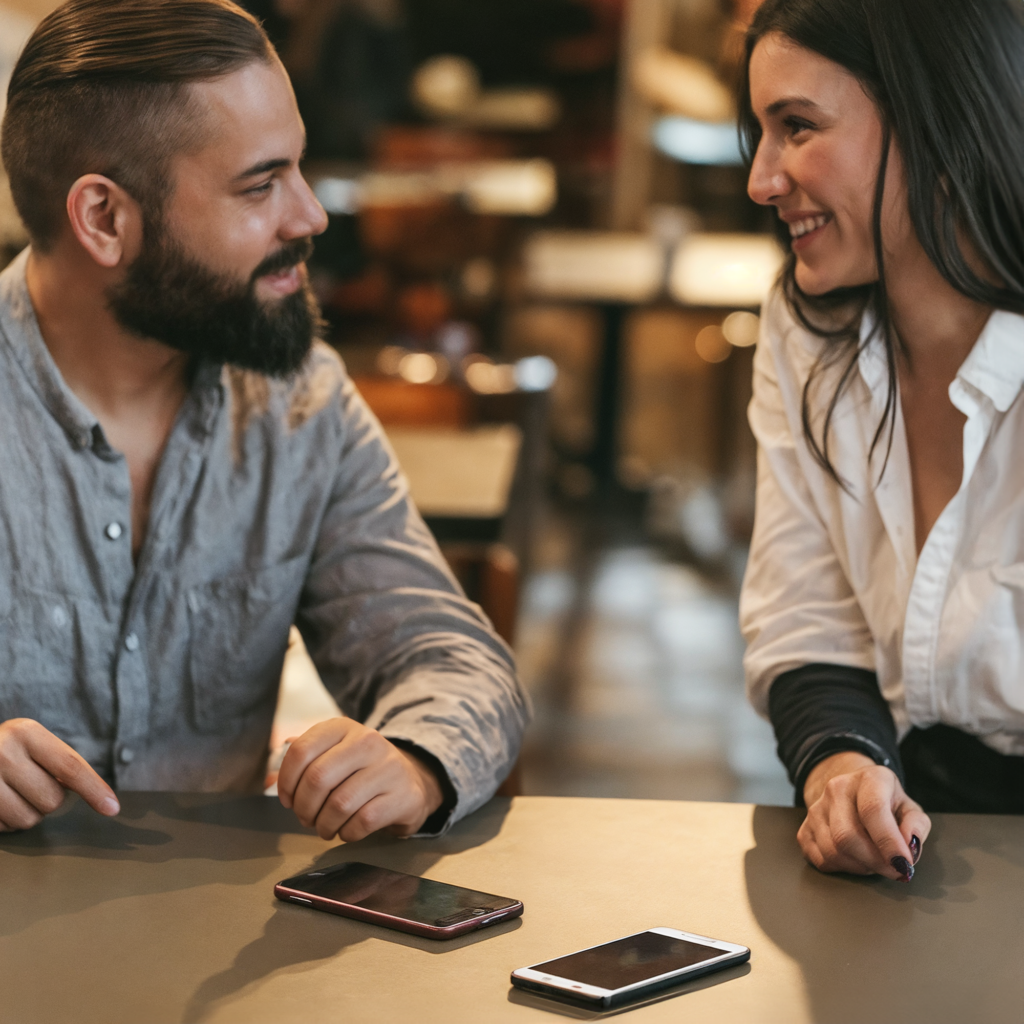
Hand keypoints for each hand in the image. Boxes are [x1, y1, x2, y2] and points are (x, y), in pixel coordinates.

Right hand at [0, 719, 119, 830]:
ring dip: (27, 813)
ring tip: (11, 793)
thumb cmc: (6, 750)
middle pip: (52, 800)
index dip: (94, 789)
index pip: (70, 767)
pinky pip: (5, 828)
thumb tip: (103, 797)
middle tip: (30, 783)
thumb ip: (60, 762)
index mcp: (25, 733)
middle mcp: (2, 754)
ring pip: (29, 820)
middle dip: (47, 798)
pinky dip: (6, 822)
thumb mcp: (31, 742)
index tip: (113, 808)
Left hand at [276, 718, 443, 841]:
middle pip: (317, 778)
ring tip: (325, 827)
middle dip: (304, 808)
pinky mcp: (401, 796)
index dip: (286, 782)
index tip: (288, 799)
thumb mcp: (333, 753)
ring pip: (339, 804)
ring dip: (324, 825)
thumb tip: (268, 778)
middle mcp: (367, 741)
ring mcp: (388, 768)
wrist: (409, 781)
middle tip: (306, 818)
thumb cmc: (359, 771)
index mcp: (343, 727)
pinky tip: (347, 829)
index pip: (300, 751)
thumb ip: (302, 760)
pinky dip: (347, 833)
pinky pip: (361, 822)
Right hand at [799, 751, 930, 879]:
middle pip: (847, 836)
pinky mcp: (804, 828)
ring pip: (833, 851)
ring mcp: (816, 808)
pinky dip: (842, 868)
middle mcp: (836, 788)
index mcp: (868, 778)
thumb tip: (910, 843)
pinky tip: (856, 860)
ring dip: (860, 867)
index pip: (872, 809)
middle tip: (895, 870)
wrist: (854, 793)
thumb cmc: (887, 804)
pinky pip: (820, 859)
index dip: (888, 842)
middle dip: (875, 862)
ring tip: (875, 861)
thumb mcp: (910, 808)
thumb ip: (917, 825)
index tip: (903, 864)